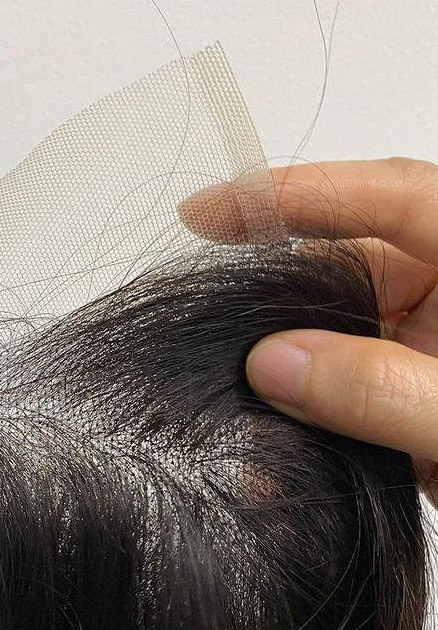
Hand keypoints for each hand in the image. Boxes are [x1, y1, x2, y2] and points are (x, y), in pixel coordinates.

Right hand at [181, 157, 437, 501]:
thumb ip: (386, 391)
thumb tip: (270, 363)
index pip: (390, 199)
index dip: (297, 193)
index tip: (213, 207)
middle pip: (348, 270)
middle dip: (278, 298)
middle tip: (214, 325)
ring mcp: (427, 353)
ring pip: (334, 338)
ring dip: (284, 367)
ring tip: (228, 386)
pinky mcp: (407, 402)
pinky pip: (341, 395)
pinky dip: (303, 416)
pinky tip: (269, 436)